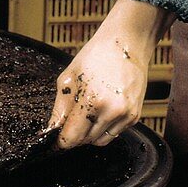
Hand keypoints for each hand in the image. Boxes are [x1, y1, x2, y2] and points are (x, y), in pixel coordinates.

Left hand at [48, 0, 175, 148]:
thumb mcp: (68, 79)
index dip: (61, 142)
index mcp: (92, 100)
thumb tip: (52, 129)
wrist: (126, 44)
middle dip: (74, 135)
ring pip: (100, 141)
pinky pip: (114, 133)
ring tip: (84, 113)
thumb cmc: (95, 56)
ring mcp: (125, 115)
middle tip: (68, 122)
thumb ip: (59, 108)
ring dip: (88, 134)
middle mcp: (111, 111)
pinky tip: (99, 110)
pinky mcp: (135, 117)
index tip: (55, 142)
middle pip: (86, 141)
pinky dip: (103, 128)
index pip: (72, 137)